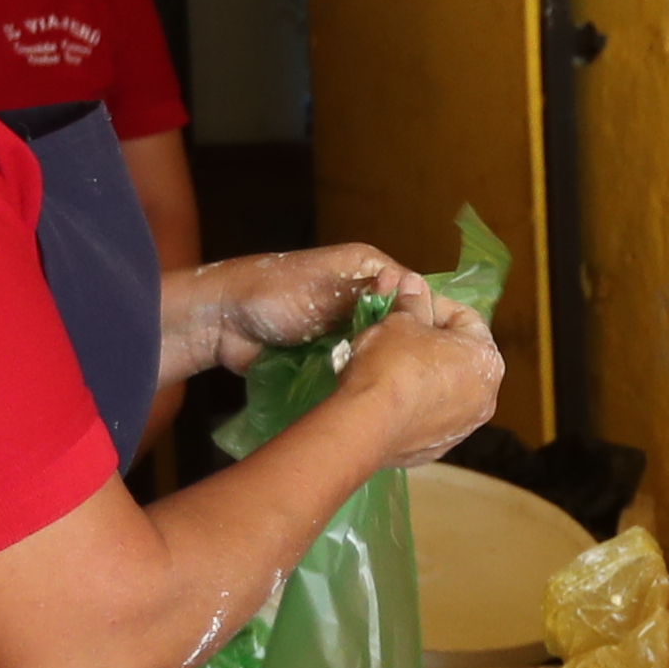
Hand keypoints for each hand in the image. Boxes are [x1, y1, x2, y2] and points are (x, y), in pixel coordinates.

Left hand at [174, 243, 435, 378]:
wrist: (223, 324)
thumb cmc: (274, 294)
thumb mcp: (326, 285)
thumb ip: (369, 289)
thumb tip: (413, 290)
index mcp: (366, 270)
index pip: (413, 292)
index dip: (428, 317)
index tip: (445, 348)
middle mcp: (361, 298)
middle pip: (400, 324)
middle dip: (409, 347)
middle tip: (427, 377)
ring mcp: (346, 330)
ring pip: (381, 349)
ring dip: (386, 366)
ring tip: (409, 391)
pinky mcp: (330, 357)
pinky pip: (357, 368)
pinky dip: (364, 380)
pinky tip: (381, 398)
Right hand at [332, 293, 506, 468]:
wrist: (367, 424)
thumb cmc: (391, 364)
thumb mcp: (400, 322)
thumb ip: (413, 302)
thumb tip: (414, 283)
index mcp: (486, 359)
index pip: (465, 318)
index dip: (434, 303)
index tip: (408, 301)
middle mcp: (487, 396)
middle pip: (460, 355)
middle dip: (430, 338)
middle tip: (399, 330)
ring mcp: (465, 426)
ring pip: (447, 388)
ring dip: (425, 372)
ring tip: (391, 362)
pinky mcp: (439, 447)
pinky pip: (431, 416)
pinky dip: (416, 403)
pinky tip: (391, 395)